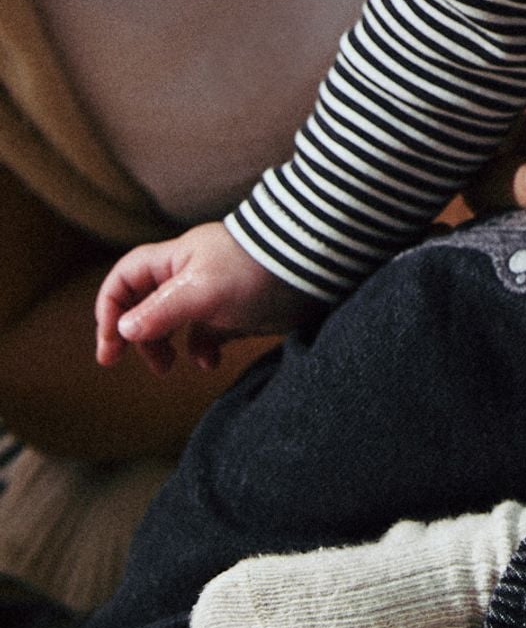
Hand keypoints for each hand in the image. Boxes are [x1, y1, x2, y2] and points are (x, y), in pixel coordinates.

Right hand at [95, 222, 315, 375]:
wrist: (313, 268)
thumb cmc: (255, 270)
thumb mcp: (203, 291)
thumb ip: (162, 310)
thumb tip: (124, 330)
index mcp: (175, 260)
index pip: (125, 279)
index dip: (110, 310)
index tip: (112, 348)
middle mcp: (189, 275)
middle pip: (143, 305)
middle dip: (136, 335)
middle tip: (135, 364)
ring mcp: (212, 295)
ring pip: (172, 324)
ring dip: (164, 347)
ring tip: (170, 367)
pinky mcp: (235, 313)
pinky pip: (205, 336)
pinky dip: (201, 351)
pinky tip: (211, 361)